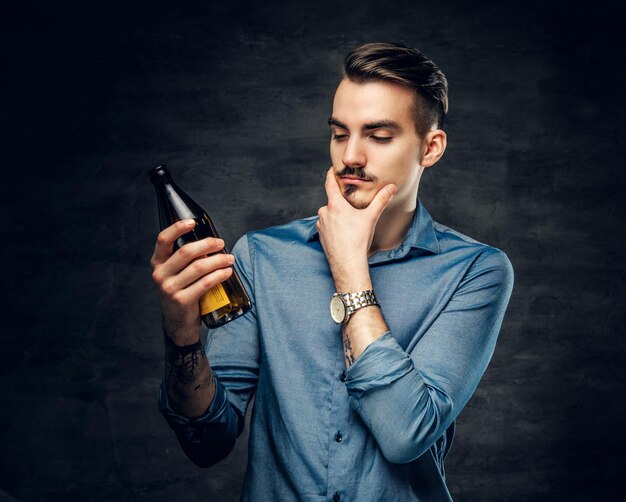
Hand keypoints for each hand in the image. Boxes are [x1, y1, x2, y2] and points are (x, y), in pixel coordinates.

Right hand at [150, 219, 234, 344]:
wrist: (178, 322)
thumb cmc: (181, 291)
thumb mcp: (176, 273)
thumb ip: (185, 258)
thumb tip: (210, 241)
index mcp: (157, 263)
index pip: (163, 239)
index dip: (177, 228)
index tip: (193, 222)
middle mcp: (160, 274)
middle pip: (186, 251)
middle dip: (208, 244)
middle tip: (221, 243)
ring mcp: (169, 288)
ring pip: (199, 267)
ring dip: (218, 260)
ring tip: (229, 259)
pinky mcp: (181, 300)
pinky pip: (205, 283)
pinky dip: (219, 275)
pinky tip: (227, 272)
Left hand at [316, 167, 396, 289]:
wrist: (347, 264)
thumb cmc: (358, 240)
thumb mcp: (371, 217)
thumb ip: (381, 200)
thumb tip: (392, 187)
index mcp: (335, 205)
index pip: (329, 184)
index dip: (330, 175)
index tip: (332, 169)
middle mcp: (324, 213)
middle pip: (332, 201)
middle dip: (341, 202)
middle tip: (352, 206)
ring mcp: (321, 225)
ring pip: (329, 214)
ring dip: (337, 215)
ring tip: (350, 223)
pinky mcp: (320, 236)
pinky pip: (326, 226)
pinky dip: (334, 226)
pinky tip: (344, 233)